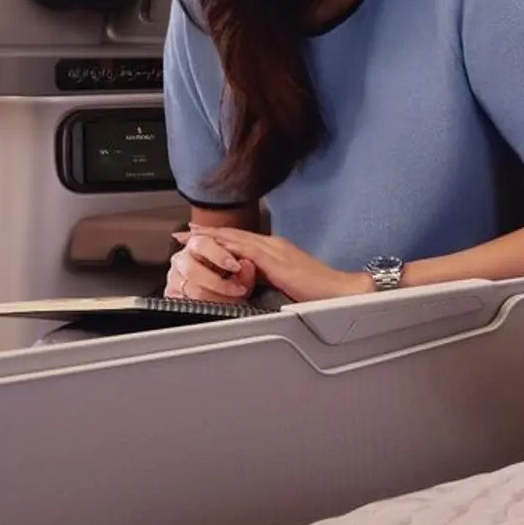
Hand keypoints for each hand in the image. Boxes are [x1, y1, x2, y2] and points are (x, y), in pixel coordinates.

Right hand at [166, 231, 256, 303]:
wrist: (225, 295)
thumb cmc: (232, 277)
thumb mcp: (243, 271)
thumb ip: (246, 268)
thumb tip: (245, 264)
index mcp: (197, 244)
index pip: (202, 244)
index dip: (219, 255)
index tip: (236, 266)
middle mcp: (182, 259)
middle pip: (192, 270)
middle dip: (218, 282)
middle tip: (238, 289)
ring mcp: (175, 278)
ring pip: (192, 290)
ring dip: (218, 297)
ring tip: (235, 299)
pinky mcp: (172, 295)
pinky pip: (189, 304)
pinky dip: (209, 306)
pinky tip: (221, 304)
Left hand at [184, 225, 366, 303]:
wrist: (338, 291)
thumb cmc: (318, 292)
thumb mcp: (286, 283)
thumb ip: (269, 278)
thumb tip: (251, 282)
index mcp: (277, 250)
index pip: (243, 239)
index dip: (220, 236)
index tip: (200, 236)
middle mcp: (274, 245)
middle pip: (235, 234)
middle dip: (209, 233)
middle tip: (184, 232)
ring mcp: (275, 250)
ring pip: (236, 238)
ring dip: (211, 236)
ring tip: (190, 235)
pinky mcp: (275, 261)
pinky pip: (245, 249)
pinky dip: (225, 245)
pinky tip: (212, 245)